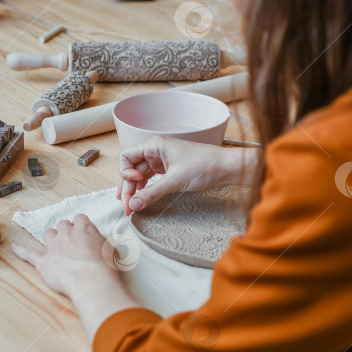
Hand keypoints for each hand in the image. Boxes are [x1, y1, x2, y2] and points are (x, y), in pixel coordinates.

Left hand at [12, 214, 113, 298]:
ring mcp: (54, 246)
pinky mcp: (44, 261)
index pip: (79, 218)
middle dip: (65, 230)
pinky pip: (28, 253)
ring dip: (51, 237)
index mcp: (85, 228)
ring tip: (53, 243)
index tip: (82, 230)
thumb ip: (102, 244)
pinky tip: (14, 247)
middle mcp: (68, 233)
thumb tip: (101, 246)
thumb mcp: (111, 250)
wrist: (91, 279)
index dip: (80, 225)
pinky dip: (20, 250)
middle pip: (62, 225)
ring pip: (48, 234)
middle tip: (70, 240)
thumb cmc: (104, 266)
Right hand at [117, 135, 255, 214]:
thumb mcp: (175, 181)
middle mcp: (156, 151)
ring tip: (132, 206)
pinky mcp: (170, 169)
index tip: (134, 186)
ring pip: (140, 175)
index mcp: (155, 145)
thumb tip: (134, 204)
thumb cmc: (205, 165)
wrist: (227, 167)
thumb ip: (152, 193)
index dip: (125, 173)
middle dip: (128, 187)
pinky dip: (146, 188)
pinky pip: (151, 178)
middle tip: (127, 206)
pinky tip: (143, 198)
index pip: (126, 156)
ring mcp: (163, 160)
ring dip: (135, 190)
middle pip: (132, 168)